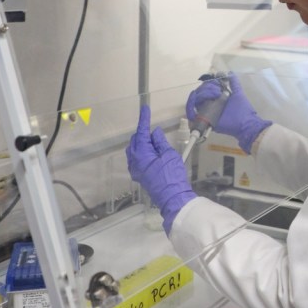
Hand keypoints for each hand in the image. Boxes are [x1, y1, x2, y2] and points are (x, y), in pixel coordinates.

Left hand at [126, 106, 196, 232]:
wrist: (173, 197)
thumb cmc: (172, 176)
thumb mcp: (169, 155)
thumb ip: (160, 142)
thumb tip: (154, 133)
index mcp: (141, 154)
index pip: (141, 132)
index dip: (144, 119)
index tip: (145, 109)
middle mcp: (134, 161)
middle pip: (135, 141)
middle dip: (144, 134)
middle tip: (157, 133)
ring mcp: (135, 169)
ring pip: (134, 150)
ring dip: (142, 143)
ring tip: (156, 143)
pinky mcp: (139, 175)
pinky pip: (136, 159)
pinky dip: (142, 152)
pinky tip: (153, 154)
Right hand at [185, 73, 271, 153]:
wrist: (245, 123)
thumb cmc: (242, 109)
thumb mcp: (238, 93)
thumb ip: (234, 83)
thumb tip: (230, 72)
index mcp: (217, 97)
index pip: (207, 86)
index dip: (209, 82)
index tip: (216, 80)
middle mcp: (210, 103)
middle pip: (200, 91)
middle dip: (207, 88)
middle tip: (218, 91)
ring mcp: (207, 110)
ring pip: (196, 99)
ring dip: (203, 93)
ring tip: (215, 95)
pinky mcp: (205, 118)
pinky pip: (192, 112)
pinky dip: (190, 105)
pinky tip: (197, 100)